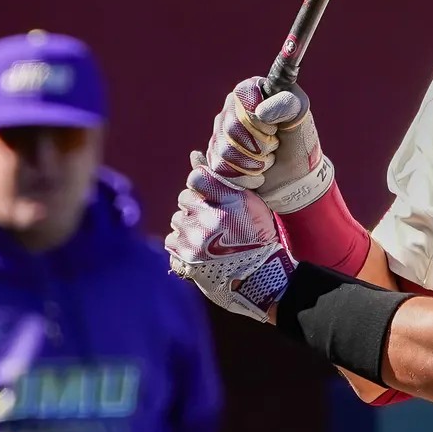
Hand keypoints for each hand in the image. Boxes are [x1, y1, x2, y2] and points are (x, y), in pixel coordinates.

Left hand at [167, 170, 295, 319]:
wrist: (261, 277)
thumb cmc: (257, 236)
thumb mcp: (248, 202)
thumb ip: (220, 179)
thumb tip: (193, 154)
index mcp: (229, 201)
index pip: (196, 178)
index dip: (201, 186)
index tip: (211, 196)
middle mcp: (209, 218)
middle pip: (184, 199)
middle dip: (196, 208)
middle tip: (214, 221)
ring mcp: (195, 239)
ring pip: (177, 220)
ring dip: (189, 227)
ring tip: (209, 238)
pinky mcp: (186, 258)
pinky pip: (172, 241)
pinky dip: (182, 244)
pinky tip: (199, 249)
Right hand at [202, 76, 333, 213]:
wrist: (296, 175)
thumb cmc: (299, 139)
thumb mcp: (300, 116)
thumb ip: (287, 104)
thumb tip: (260, 112)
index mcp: (250, 90)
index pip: (242, 95)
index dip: (259, 117)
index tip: (275, 128)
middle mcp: (231, 108)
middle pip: (233, 126)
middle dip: (261, 144)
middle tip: (275, 146)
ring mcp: (221, 133)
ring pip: (226, 151)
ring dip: (255, 163)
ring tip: (268, 160)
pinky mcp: (216, 156)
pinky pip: (222, 169)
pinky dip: (246, 177)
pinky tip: (258, 173)